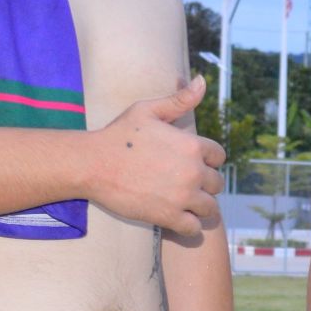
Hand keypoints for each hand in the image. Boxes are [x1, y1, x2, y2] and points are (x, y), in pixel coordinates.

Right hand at [90, 76, 225, 233]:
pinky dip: (188, 226)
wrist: (91, 164)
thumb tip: (203, 81)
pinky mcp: (169, 216)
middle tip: (184, 184)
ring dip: (200, 207)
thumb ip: (179, 100)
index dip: (207, 160)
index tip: (192, 163)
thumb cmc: (118, 135)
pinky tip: (176, 218)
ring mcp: (183, 196)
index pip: (218, 156)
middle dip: (204, 185)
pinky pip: (194, 229)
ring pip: (210, 208)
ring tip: (183, 203)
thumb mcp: (148, 111)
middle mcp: (192, 171)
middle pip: (216, 184)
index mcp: (191, 145)